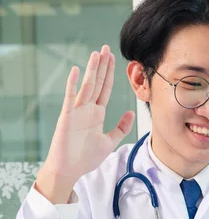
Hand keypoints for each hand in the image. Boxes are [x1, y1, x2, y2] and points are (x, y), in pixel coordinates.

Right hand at [36, 45, 134, 203]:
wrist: (70, 170)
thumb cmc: (86, 157)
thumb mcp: (110, 141)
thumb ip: (121, 127)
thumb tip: (131, 113)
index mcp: (97, 113)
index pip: (106, 89)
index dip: (110, 74)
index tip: (114, 59)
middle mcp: (87, 109)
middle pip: (97, 83)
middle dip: (102, 66)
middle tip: (106, 48)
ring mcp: (77, 112)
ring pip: (87, 87)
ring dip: (92, 70)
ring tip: (97, 54)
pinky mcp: (67, 117)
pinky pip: (71, 98)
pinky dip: (73, 84)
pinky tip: (77, 71)